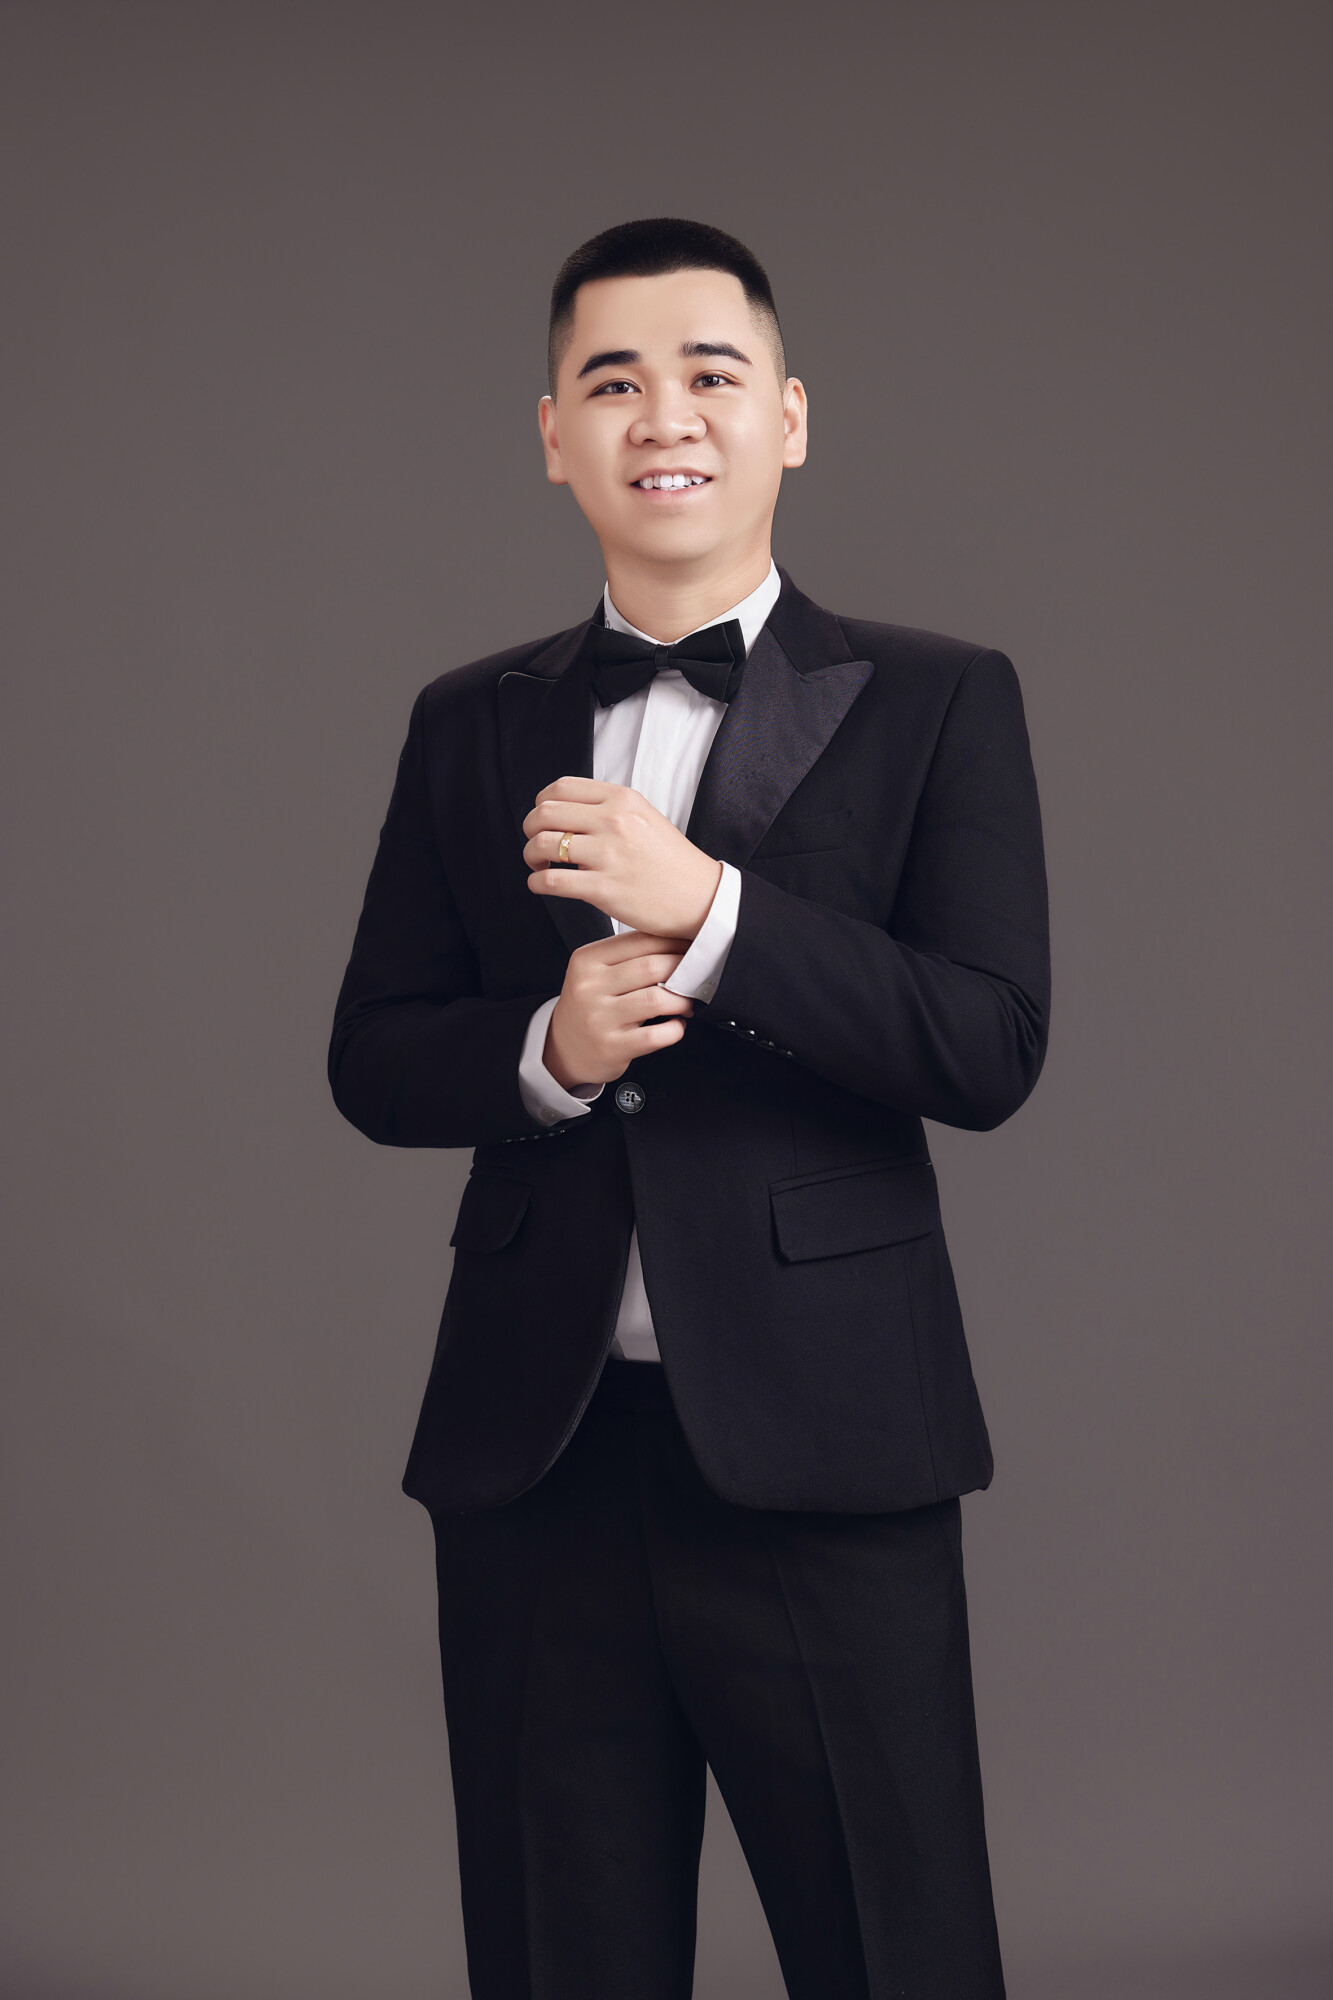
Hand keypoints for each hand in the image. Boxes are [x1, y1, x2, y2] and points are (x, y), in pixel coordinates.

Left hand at [523, 777, 722, 937]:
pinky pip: (551, 881)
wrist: (700, 896)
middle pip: (545, 813)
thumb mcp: (644, 816)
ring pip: (542, 845)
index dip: (541, 803)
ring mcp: (608, 855)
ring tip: (539, 866)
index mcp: (622, 799)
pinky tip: (541, 885)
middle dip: (530, 829)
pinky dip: (536, 883)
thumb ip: (608, 808)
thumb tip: (566, 810)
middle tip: (535, 843)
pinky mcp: (604, 888)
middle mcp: (614, 821)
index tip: (542, 819)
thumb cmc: (671, 861)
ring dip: (530, 856)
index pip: (561, 788)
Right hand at [544, 931, 694, 1088]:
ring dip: (682, 1000)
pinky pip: (655, 1035)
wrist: (564, 1048)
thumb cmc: (590, 1005)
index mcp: (588, 960)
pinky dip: (675, 1029)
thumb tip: (679, 941)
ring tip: (687, 1003)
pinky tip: (676, 1026)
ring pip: (656, 1000)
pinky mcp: (612, 1047)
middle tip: (698, 976)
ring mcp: (600, 1018)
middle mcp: (590, 987)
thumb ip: (629, 956)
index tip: (693, 947)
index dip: (675, 942)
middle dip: (684, 970)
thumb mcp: (596, 972)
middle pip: (652, 967)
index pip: (640, 940)